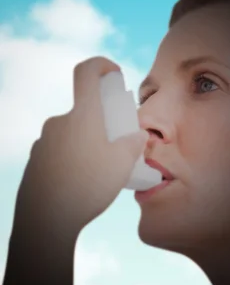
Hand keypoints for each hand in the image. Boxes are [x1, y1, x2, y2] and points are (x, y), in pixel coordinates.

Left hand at [14, 56, 147, 232]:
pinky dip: (73, 159)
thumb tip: (138, 135)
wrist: (46, 220)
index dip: (102, 64)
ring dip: (88, 143)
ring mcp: (44, 141)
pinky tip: (81, 184)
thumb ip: (133, 144)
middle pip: (84, 110)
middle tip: (116, 145)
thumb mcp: (122, 164)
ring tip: (101, 171)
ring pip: (72, 133)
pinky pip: (59, 151)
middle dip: (102, 122)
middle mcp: (59, 122)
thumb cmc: (87, 187)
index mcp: (82, 115)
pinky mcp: (36, 160)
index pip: (86, 71)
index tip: (114, 74)